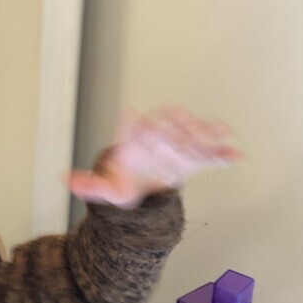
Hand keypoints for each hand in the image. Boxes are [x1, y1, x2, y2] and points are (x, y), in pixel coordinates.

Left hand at [69, 107, 242, 208]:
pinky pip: (210, 153)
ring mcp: (178, 143)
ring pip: (193, 133)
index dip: (131, 122)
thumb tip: (64, 179)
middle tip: (184, 128)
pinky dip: (224, 153)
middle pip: (168, 125)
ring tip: (221, 134)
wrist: (141, 182)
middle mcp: (158, 135)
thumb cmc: (122, 180)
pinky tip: (238, 155)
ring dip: (206, 133)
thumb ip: (88, 184)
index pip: (131, 127)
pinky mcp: (194, 156)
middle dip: (176, 126)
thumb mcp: (105, 187)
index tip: (130, 115)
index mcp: (134, 139)